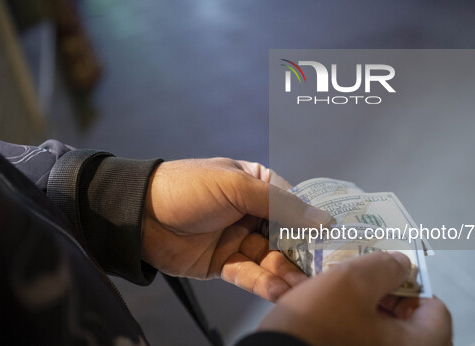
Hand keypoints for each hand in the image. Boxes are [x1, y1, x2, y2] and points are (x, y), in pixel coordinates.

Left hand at [142, 158, 332, 300]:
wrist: (138, 215)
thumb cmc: (189, 188)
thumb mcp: (236, 186)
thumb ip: (280, 205)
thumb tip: (324, 219)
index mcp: (257, 184)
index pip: (293, 204)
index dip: (313, 221)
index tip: (336, 239)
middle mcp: (252, 212)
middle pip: (286, 235)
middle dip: (303, 253)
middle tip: (325, 271)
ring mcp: (238, 238)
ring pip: (270, 259)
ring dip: (287, 273)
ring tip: (306, 287)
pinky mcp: (224, 263)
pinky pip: (250, 274)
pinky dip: (265, 284)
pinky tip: (282, 291)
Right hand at [259, 251, 451, 345]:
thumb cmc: (318, 327)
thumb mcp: (352, 282)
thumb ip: (385, 266)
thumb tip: (402, 264)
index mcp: (418, 345)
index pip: (436, 308)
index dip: (412, 283)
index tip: (388, 271)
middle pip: (409, 321)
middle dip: (384, 294)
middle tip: (361, 279)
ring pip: (381, 332)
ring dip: (363, 309)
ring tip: (339, 292)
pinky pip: (359, 341)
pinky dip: (349, 326)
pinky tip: (326, 312)